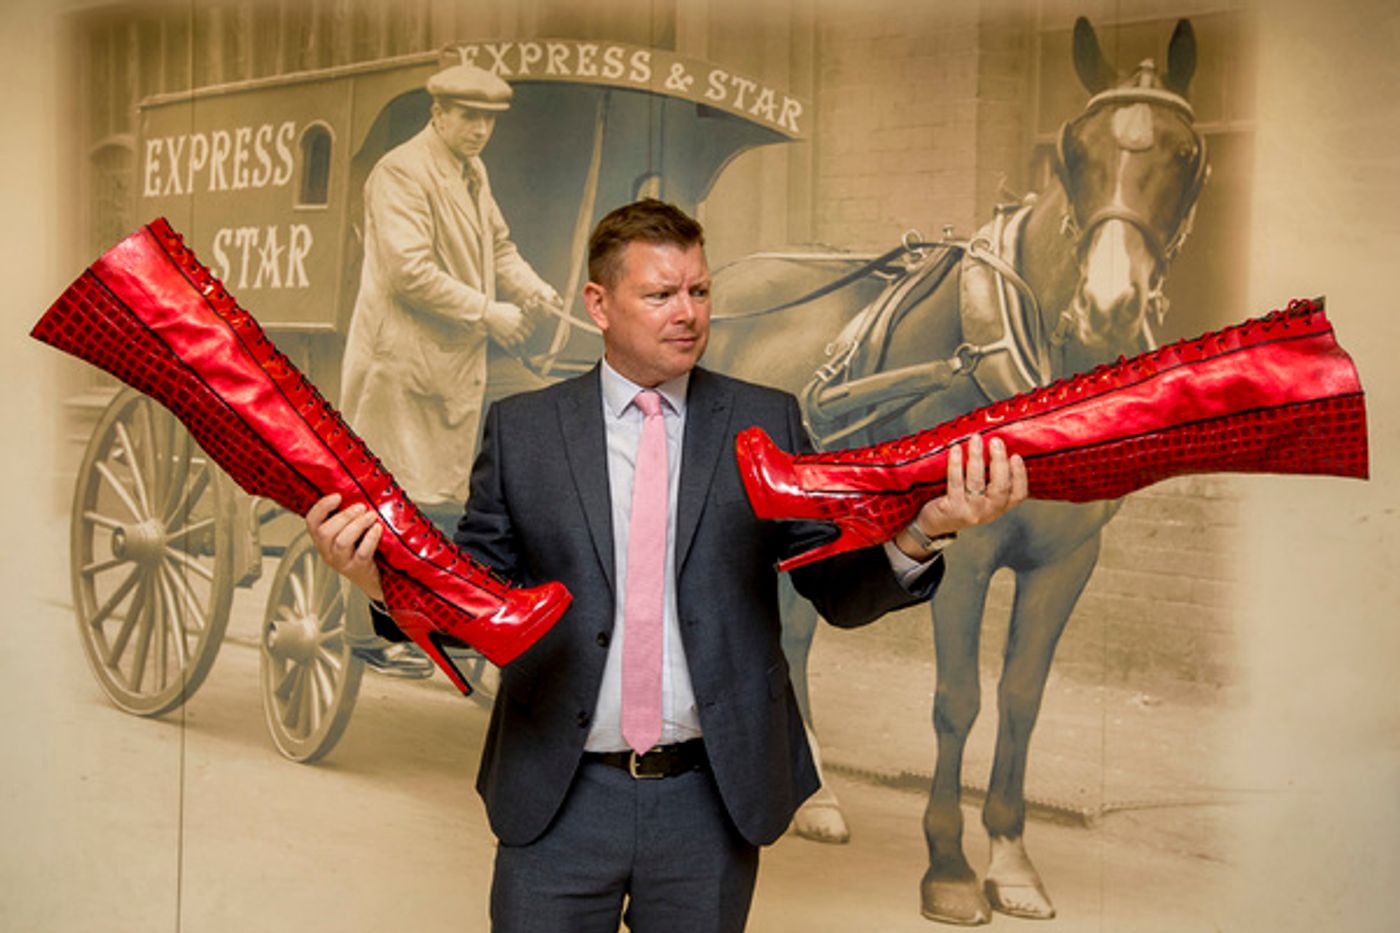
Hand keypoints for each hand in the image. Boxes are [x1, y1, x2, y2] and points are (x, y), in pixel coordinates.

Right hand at [306, 493, 384, 600]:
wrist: (372, 577)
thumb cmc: (360, 549)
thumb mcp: (348, 533)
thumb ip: (346, 517)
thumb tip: (355, 492)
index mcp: (322, 539)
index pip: (311, 522)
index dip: (322, 507)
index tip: (337, 496)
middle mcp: (327, 551)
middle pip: (325, 532)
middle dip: (344, 516)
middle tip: (361, 507)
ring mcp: (341, 562)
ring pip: (342, 542)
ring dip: (357, 525)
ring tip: (370, 516)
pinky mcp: (357, 569)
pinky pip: (361, 553)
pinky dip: (370, 539)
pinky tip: (377, 529)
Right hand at [484, 300, 533, 351]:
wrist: (488, 312)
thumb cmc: (500, 308)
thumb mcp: (512, 307)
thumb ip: (519, 311)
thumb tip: (524, 314)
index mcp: (521, 318)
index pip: (532, 327)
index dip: (530, 329)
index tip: (528, 329)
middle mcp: (518, 325)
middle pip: (528, 335)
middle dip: (526, 335)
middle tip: (522, 335)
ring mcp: (511, 332)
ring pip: (521, 341)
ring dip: (519, 340)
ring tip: (516, 338)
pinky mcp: (504, 336)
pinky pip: (512, 343)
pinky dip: (512, 342)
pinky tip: (510, 340)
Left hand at [895, 435, 1027, 556]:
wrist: (935, 523)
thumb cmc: (961, 502)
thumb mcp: (982, 496)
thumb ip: (992, 479)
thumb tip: (997, 446)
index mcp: (1000, 507)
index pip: (1018, 494)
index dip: (1020, 475)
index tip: (1016, 456)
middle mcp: (988, 512)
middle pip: (1000, 487)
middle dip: (999, 461)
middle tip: (996, 441)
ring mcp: (970, 512)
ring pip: (977, 482)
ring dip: (977, 457)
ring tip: (976, 439)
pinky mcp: (952, 509)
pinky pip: (955, 483)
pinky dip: (956, 464)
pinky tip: (956, 450)